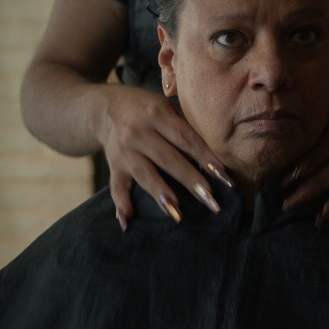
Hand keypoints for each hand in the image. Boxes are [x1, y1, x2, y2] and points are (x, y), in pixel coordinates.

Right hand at [99, 85, 232, 230]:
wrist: (105, 108)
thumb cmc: (147, 109)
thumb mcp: (165, 106)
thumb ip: (184, 127)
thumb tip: (214, 156)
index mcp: (157, 114)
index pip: (186, 138)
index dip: (205, 157)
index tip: (223, 176)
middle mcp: (138, 132)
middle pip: (169, 159)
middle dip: (191, 181)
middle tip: (211, 200)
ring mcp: (124, 150)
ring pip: (145, 175)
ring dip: (162, 194)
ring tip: (178, 214)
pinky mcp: (113, 165)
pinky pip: (117, 187)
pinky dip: (121, 204)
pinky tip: (128, 222)